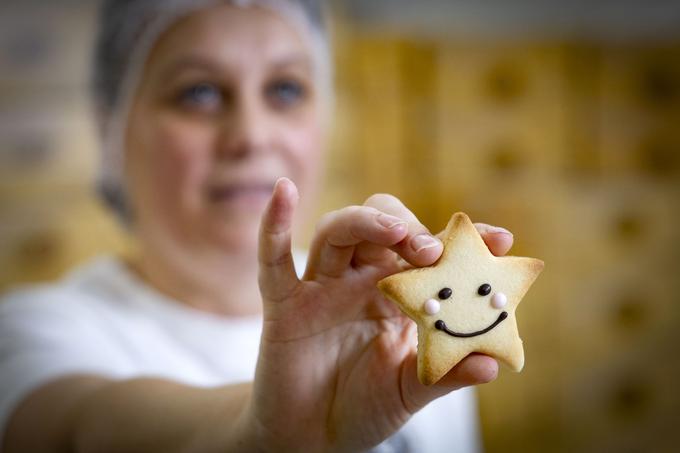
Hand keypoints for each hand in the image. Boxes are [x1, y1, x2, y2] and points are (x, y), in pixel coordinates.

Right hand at [247, 178, 513, 451]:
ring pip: (338, 231)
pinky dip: (273, 225)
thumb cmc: (365, 408)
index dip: (464, 241)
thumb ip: (447, 377)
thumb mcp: (411, 392)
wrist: (314, 438)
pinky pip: (274, 261)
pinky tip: (283, 191)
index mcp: (399, 293)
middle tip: (432, 251)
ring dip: (364, 222)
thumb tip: (491, 365)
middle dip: (408, 228)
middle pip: (382, 225)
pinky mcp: (285, 303)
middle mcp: (362, 280)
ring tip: (396, 233)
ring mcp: (322, 287)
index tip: (501, 239)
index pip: (432, 251)